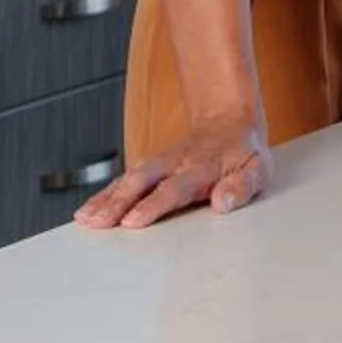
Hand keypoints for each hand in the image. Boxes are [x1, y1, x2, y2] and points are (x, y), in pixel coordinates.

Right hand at [74, 113, 269, 229]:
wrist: (228, 120)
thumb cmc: (243, 152)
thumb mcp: (257, 168)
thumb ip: (242, 187)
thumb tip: (224, 203)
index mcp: (202, 167)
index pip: (174, 188)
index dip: (153, 204)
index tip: (133, 220)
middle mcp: (174, 164)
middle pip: (142, 182)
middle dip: (118, 202)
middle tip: (97, 222)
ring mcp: (158, 163)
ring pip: (127, 179)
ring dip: (105, 199)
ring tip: (84, 218)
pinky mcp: (149, 167)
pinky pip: (123, 180)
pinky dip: (103, 195)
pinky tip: (87, 211)